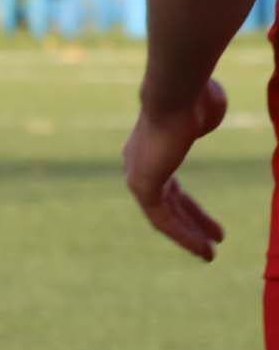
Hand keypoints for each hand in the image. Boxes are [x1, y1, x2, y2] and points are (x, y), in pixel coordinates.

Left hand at [123, 79, 229, 260]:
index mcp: (154, 148)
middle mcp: (139, 163)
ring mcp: (137, 175)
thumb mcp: (204, 112)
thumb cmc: (194, 97)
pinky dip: (182, 235)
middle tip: (213, 240)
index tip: (211, 222)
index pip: (171, 188)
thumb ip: (200, 121)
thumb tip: (202, 119)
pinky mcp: (141, 186)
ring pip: (163, 216)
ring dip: (187, 236)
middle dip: (191, 223)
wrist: (177, 95)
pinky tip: (203, 249)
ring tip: (209, 254)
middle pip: (168, 203)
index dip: (191, 207)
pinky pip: (162, 219)